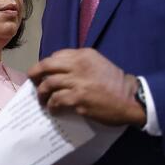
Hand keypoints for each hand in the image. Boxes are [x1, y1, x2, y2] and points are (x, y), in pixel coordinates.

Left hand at [28, 48, 144, 126]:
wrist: (131, 99)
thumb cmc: (115, 82)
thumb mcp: (98, 63)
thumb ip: (79, 63)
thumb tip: (58, 71)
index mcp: (83, 55)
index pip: (55, 56)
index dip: (45, 66)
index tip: (42, 73)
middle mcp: (78, 65)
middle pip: (46, 66)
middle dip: (35, 74)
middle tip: (33, 82)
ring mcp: (77, 82)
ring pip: (48, 84)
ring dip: (42, 93)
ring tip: (43, 100)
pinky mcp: (78, 99)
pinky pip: (56, 100)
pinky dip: (52, 106)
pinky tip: (53, 110)